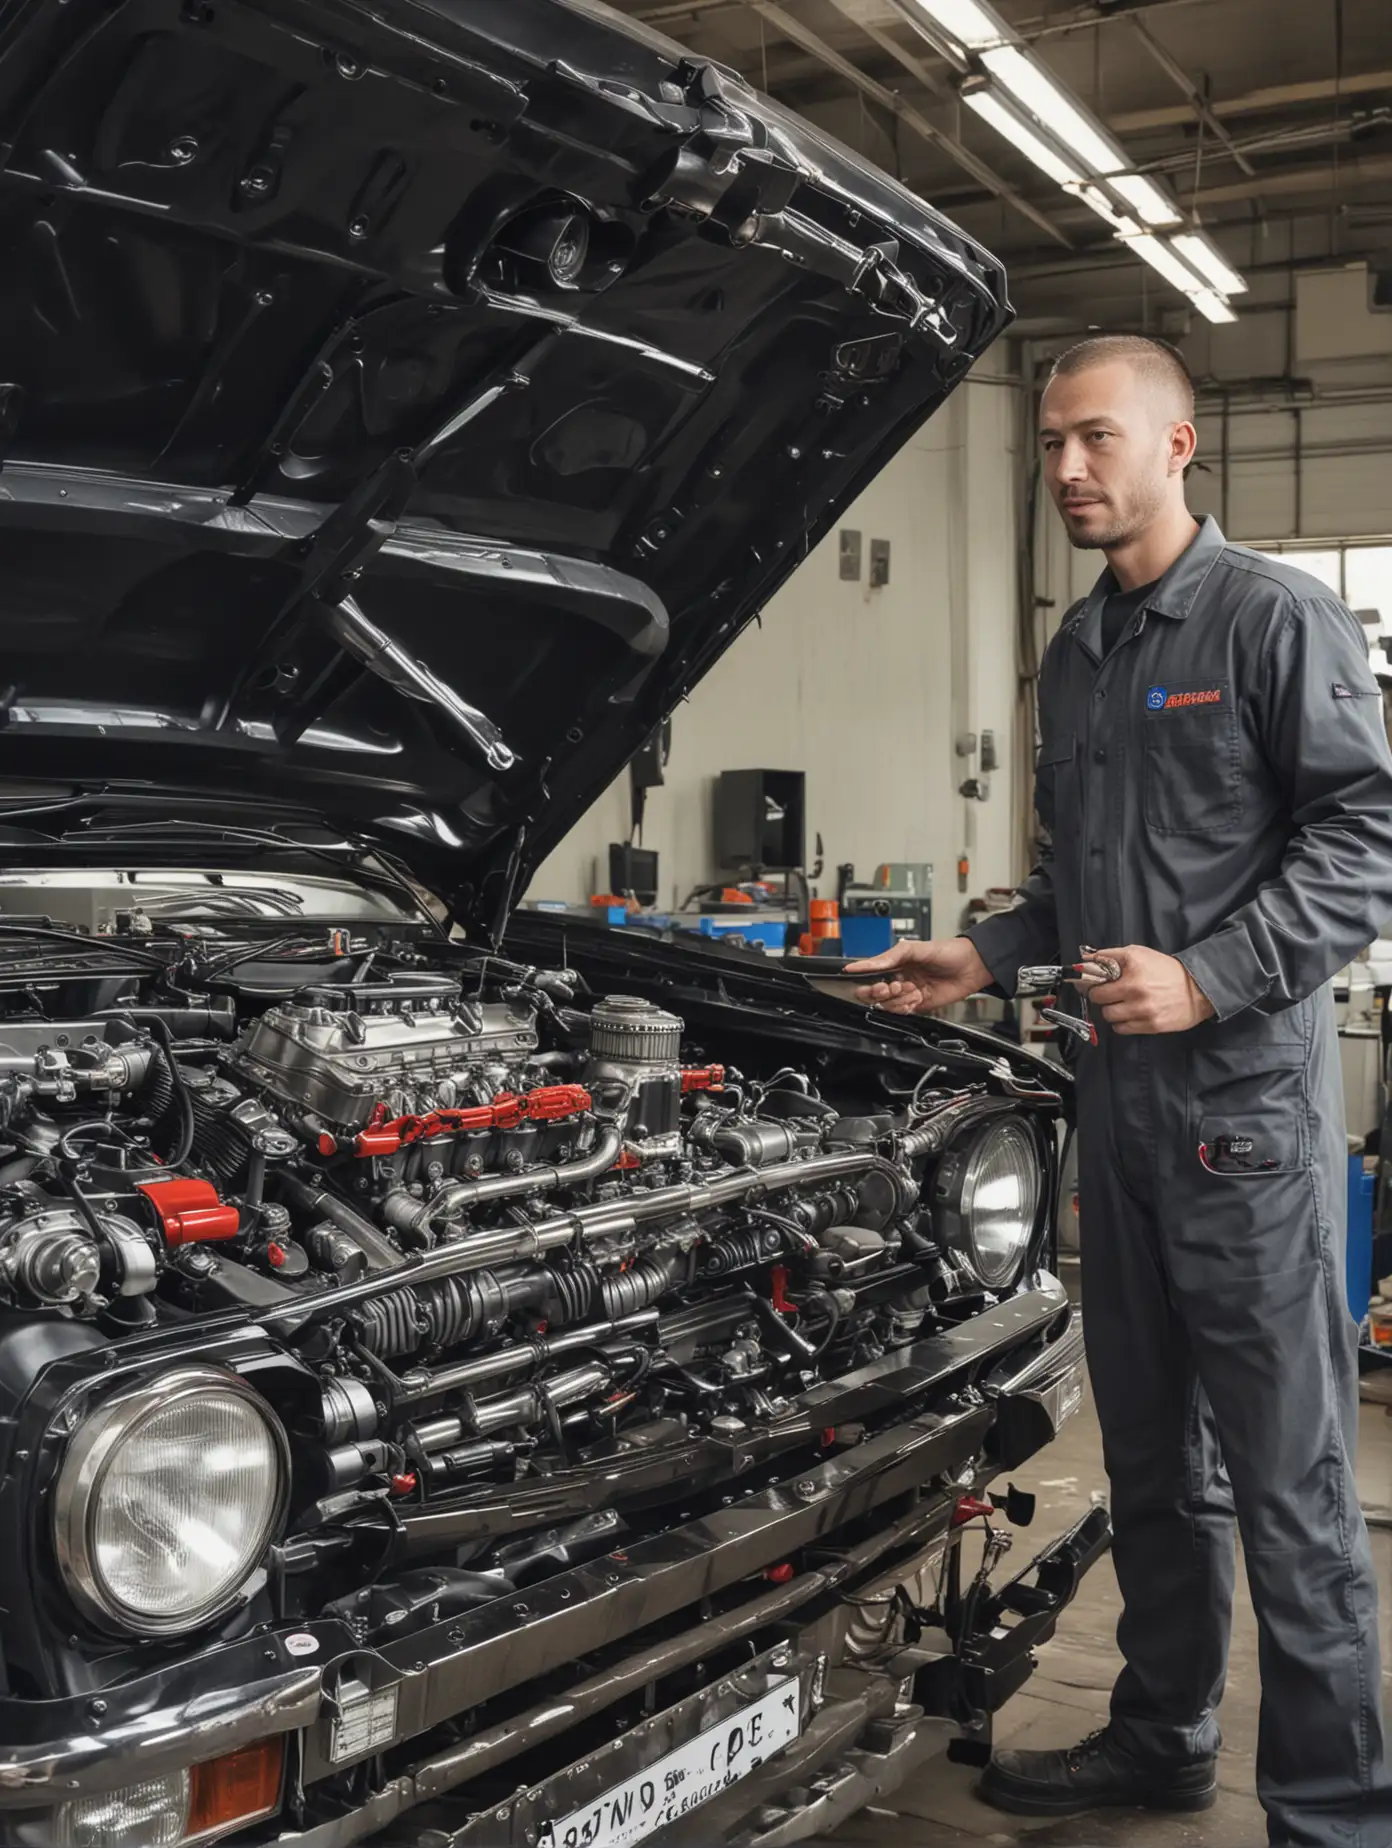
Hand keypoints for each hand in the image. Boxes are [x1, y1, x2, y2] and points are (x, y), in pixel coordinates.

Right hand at [845, 937, 992, 1015]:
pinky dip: (906, 1007)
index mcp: (894, 963)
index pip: (869, 974)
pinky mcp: (917, 1005)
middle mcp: (897, 978)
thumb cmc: (947, 952)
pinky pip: (902, 1012)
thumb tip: (864, 964)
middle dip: (878, 992)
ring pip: (887, 1004)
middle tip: (890, 987)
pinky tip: (917, 997)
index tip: (862, 981)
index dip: (863, 979)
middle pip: (873, 993)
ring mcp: (907, 993)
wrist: (971, 967)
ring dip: (897, 999)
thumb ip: (890, 956)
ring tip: (912, 989)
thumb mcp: (915, 948)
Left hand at [1088, 945, 1214, 1034]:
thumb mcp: (1139, 953)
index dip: (1090, 980)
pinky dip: (1121, 1023)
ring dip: (1110, 1010)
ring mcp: (1142, 1009)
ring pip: (1108, 1015)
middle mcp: (1135, 989)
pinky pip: (1121, 1029)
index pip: (1095, 976)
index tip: (1089, 982)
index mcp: (1132, 968)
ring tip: (1121, 1005)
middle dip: (1100, 995)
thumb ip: (1110, 955)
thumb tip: (1085, 960)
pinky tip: (1129, 1015)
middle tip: (1108, 993)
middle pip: (1098, 998)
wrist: (1198, 989)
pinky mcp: (1150, 1025)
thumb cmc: (1166, 970)